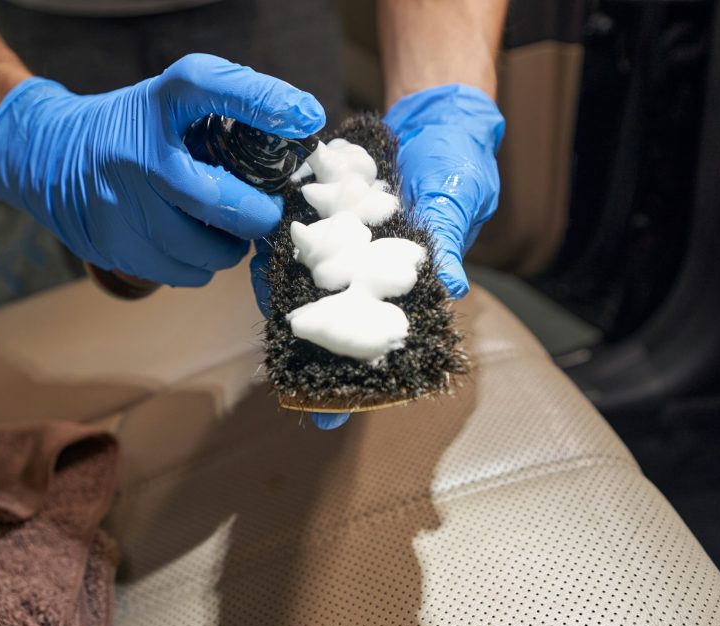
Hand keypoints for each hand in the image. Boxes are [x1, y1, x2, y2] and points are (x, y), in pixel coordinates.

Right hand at [0, 54, 324, 286]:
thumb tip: (302, 125)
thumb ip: (230, 109)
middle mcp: (137, 152)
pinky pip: (180, 272)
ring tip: (224, 229)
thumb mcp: (172, 101)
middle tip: (265, 214)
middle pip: (219, 200)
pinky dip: (198, 266)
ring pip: (204, 251)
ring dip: (227, 247)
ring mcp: (119, 203)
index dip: (263, 100)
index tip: (306, 118)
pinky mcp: (111, 244)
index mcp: (158, 103)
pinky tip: (191, 242)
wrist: (48, 156)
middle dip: (257, 216)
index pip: (209, 86)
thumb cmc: (132, 128)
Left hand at [250, 83, 503, 429]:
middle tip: (286, 377)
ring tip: (268, 317)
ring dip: (285, 299)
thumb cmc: (459, 164)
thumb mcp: (457, 200)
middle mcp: (367, 269)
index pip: (378, 338)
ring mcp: (341, 241)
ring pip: (305, 281)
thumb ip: (448, 240)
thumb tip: (451, 287)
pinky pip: (293, 232)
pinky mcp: (321, 209)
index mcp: (403, 282)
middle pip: (331, 318)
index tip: (331, 418)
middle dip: (308, 350)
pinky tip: (261, 254)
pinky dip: (279, 245)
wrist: (433, 113)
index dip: (357, 381)